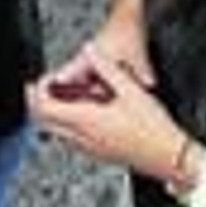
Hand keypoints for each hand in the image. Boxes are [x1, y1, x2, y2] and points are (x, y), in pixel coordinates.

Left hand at [29, 43, 182, 179]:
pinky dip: (65, 123)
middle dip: (36, 102)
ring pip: (56, 132)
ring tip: (58, 95)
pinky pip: (71, 139)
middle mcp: (83, 138)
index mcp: (87, 120)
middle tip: (39, 86)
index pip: (45, 108)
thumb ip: (105, 67)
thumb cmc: (153, 127)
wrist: (169, 156)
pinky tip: (79, 112)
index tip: (39, 79)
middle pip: (44, 123)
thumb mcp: (131, 88)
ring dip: (51, 114)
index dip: (37, 91)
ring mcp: (90, 149)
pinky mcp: (99, 153)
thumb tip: (89, 50)